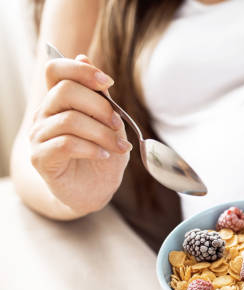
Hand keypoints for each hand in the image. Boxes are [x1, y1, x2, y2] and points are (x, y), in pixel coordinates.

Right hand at [29, 54, 130, 215]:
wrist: (95, 191)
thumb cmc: (102, 156)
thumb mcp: (110, 124)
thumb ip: (100, 96)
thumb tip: (85, 57)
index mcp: (59, 101)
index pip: (55, 69)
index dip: (80, 70)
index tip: (107, 83)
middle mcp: (44, 114)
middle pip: (64, 91)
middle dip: (100, 106)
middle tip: (118, 124)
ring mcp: (39, 136)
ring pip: (69, 120)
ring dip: (102, 133)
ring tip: (118, 147)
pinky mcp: (41, 158)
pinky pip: (65, 143)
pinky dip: (91, 148)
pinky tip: (104, 155)